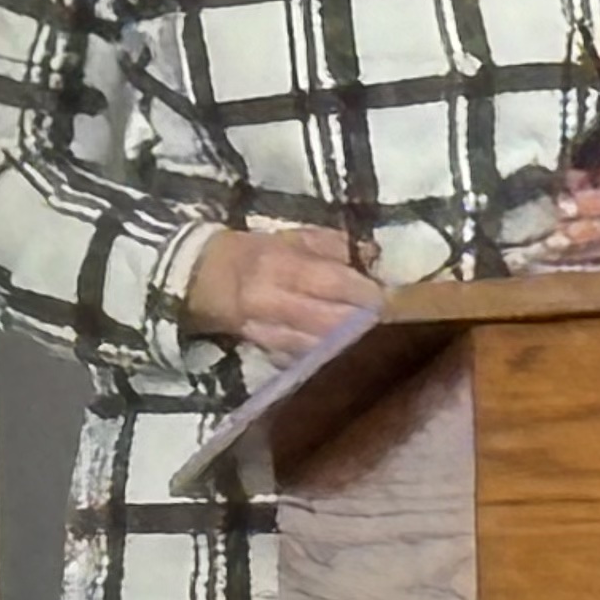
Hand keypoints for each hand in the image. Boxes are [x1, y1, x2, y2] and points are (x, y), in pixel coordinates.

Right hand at [182, 222, 382, 354]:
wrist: (206, 279)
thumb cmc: (261, 254)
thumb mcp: (296, 238)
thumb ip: (338, 245)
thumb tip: (376, 255)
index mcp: (281, 265)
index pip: (331, 282)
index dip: (364, 292)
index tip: (391, 296)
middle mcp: (273, 301)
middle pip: (329, 321)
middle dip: (365, 323)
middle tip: (392, 321)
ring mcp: (268, 332)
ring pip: (318, 348)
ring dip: (351, 346)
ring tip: (377, 339)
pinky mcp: (267, 353)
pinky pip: (303, 361)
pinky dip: (328, 359)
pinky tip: (348, 356)